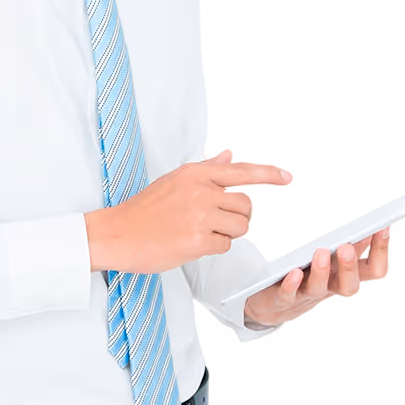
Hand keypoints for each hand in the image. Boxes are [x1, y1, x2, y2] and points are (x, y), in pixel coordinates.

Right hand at [84, 153, 290, 276]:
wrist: (117, 234)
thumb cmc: (142, 210)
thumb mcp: (173, 181)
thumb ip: (204, 170)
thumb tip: (227, 156)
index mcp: (195, 174)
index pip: (240, 171)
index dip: (268, 174)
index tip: (286, 177)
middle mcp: (200, 191)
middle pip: (244, 205)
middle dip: (235, 217)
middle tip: (212, 222)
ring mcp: (200, 216)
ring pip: (239, 227)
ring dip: (226, 234)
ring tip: (199, 232)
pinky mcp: (198, 240)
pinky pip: (225, 245)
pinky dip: (213, 248)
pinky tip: (191, 243)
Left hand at [243, 229, 389, 328]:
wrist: (271, 299)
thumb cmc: (302, 269)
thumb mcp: (321, 252)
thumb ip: (332, 237)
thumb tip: (343, 210)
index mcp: (343, 274)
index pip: (371, 268)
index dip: (379, 251)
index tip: (381, 227)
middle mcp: (330, 287)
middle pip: (348, 283)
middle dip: (349, 265)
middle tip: (346, 246)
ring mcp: (306, 294)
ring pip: (320, 288)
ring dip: (321, 272)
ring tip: (320, 253)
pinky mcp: (283, 298)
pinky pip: (289, 294)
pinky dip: (292, 285)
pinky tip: (294, 273)